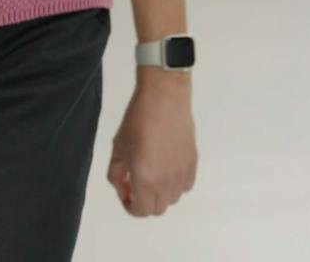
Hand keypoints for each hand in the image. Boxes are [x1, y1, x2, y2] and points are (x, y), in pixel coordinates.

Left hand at [108, 73, 196, 216]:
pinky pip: (186, 186)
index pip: (140, 211)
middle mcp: (166, 183)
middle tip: (136, 181)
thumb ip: (116, 174)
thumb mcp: (118, 148)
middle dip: (144, 200)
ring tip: (154, 172)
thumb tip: (124, 185)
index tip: (126, 189)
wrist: (164, 98)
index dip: (129, 204)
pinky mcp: (193, 163)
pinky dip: (176, 184)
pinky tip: (168, 166)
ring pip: (173, 198)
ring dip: (161, 193)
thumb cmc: (137, 121)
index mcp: (145, 181)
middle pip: (157, 209)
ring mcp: (182, 174)